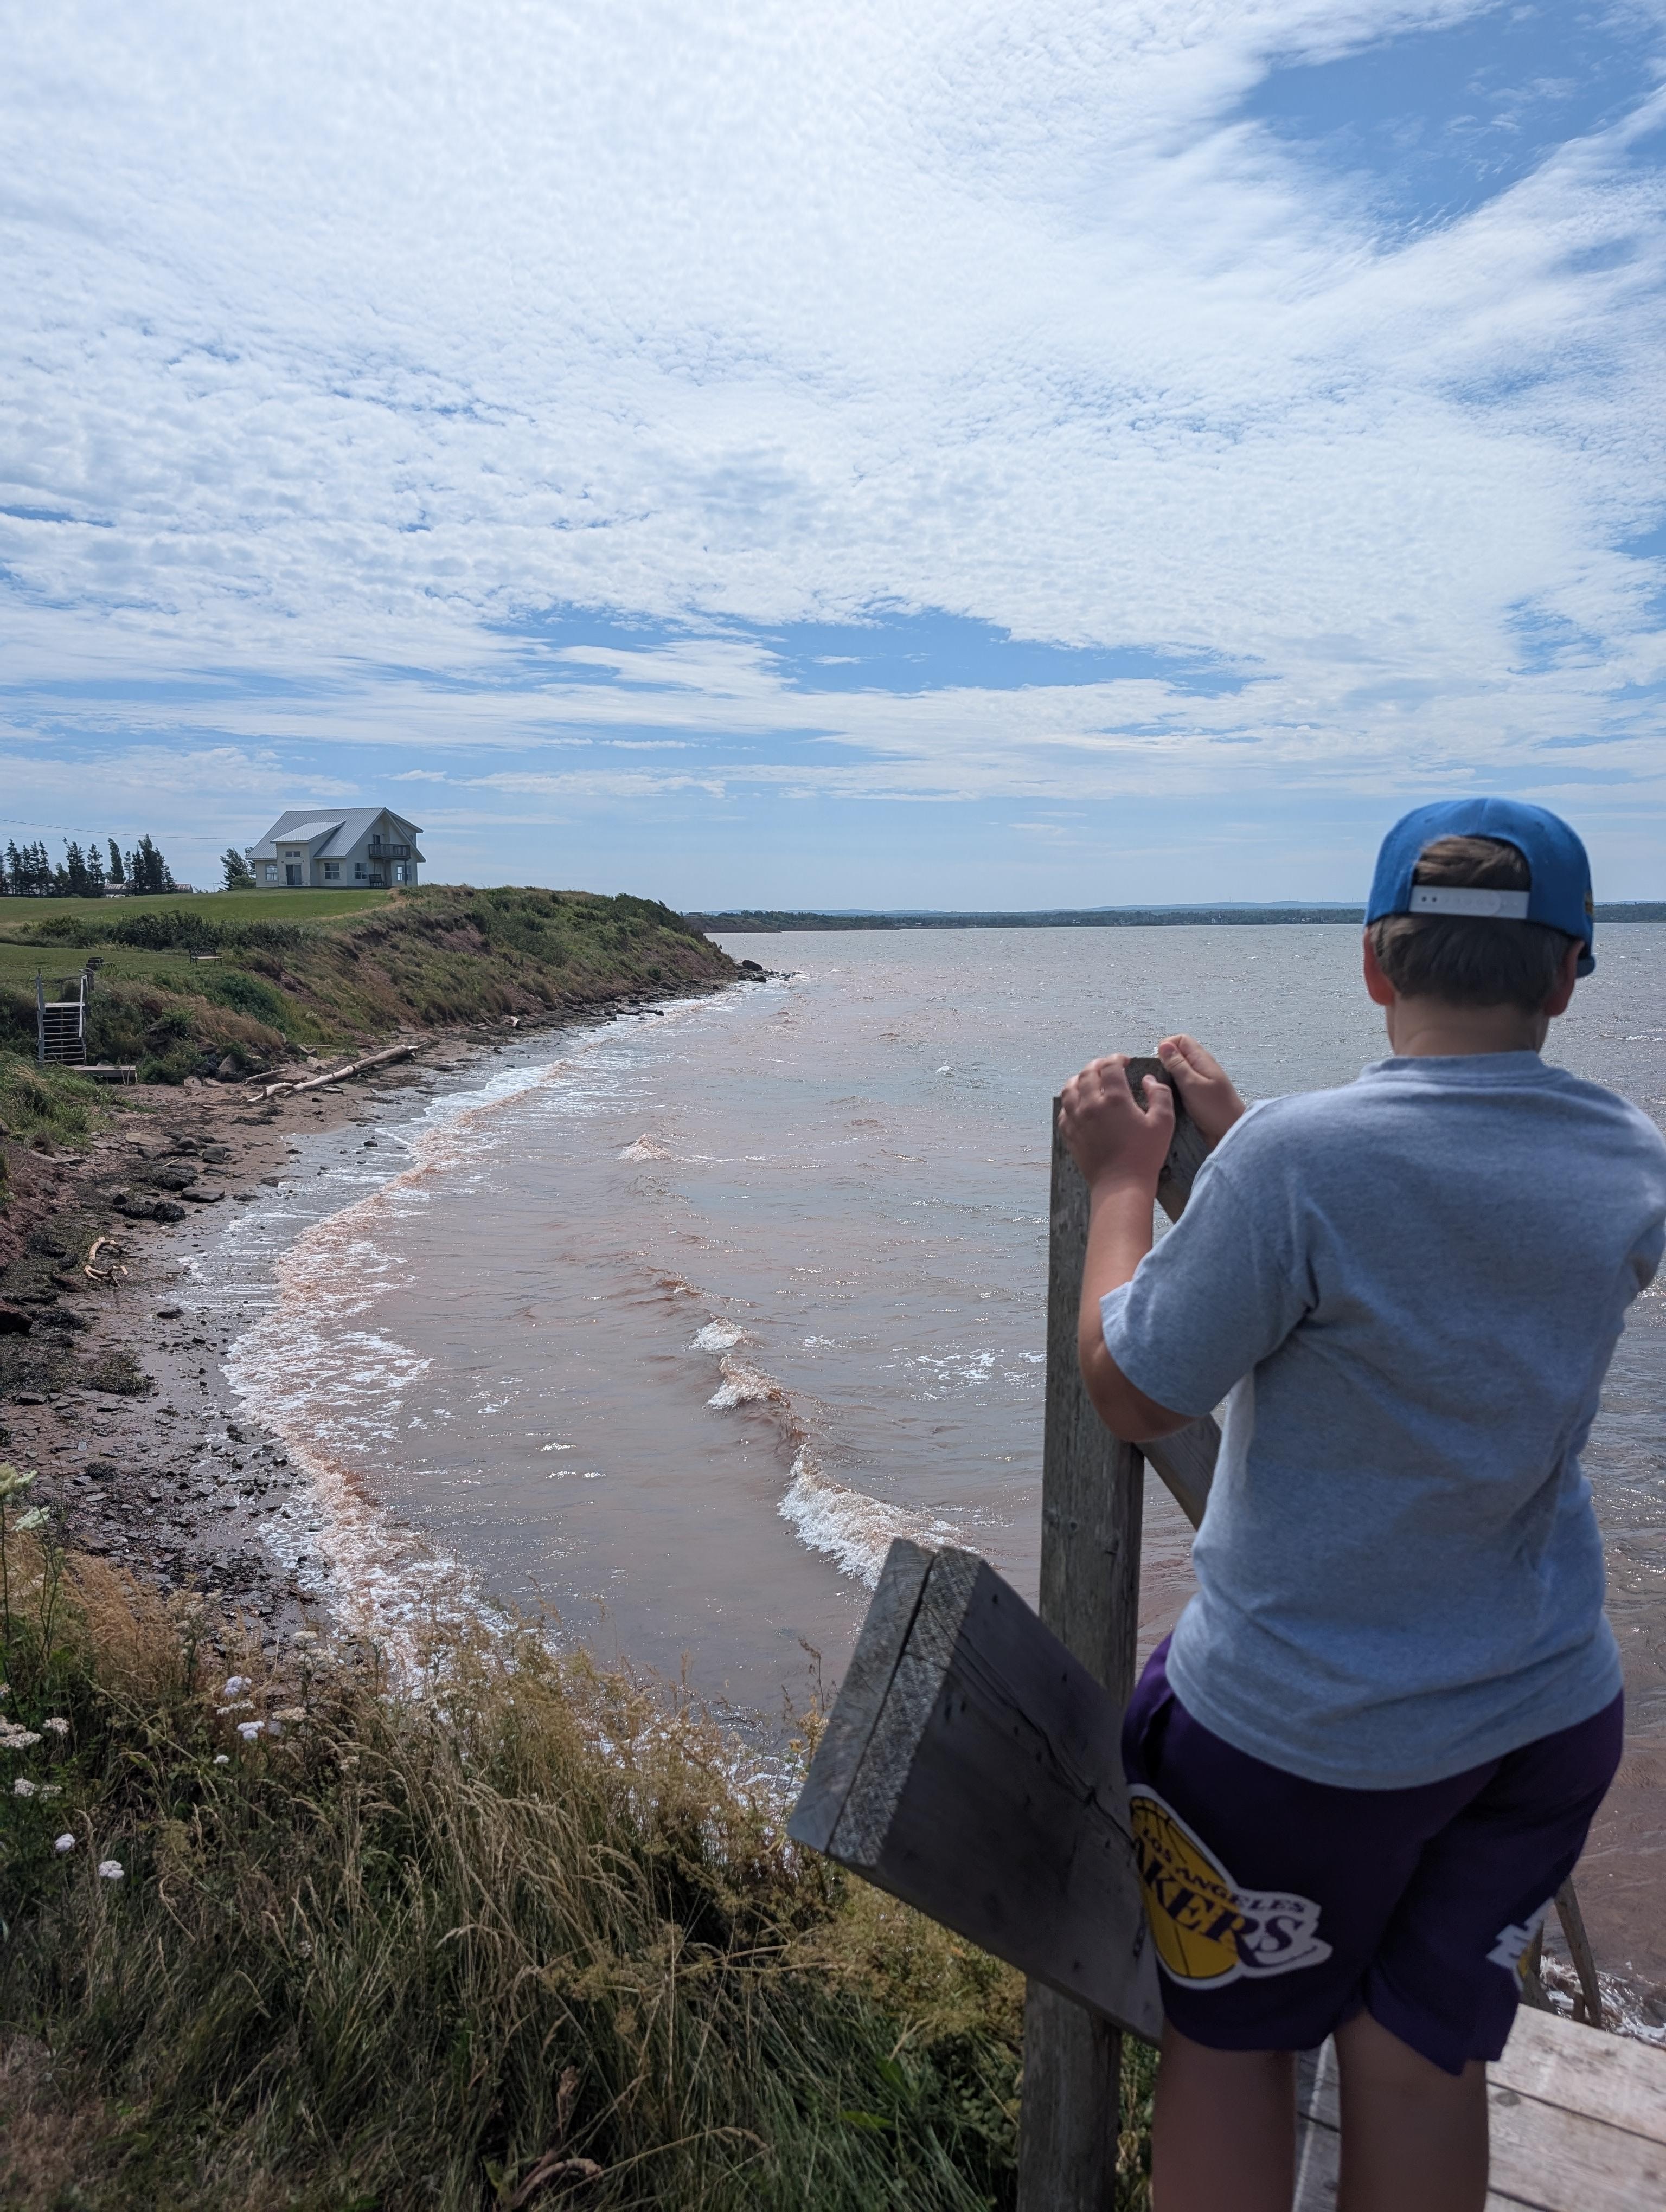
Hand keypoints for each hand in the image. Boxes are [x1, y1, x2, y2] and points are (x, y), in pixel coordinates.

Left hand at [1058, 1054, 1174, 1192]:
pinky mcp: (1069, 1133)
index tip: (1124, 1061)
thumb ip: (1160, 1095)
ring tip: (1089, 1079)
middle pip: (1087, 1073)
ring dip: (1079, 1079)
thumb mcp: (1164, 1122)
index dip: (1117, 1058)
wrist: (1120, 1185)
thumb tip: (1149, 1080)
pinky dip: (1070, 1100)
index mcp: (1115, 1099)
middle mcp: (1091, 1105)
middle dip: (1098, 1065)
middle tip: (1108, 1067)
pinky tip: (1079, 1103)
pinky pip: (1063, 1109)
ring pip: (1069, 1088)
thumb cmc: (1144, 1155)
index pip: (1110, 1066)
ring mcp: (1076, 1119)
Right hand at [1156, 1034, 1244, 1147]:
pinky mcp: (1196, 1095)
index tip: (1159, 1064)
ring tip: (1163, 1091)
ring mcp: (1199, 1081)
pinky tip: (1169, 1099)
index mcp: (1201, 1059)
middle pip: (1178, 1054)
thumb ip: (1177, 1064)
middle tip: (1160, 1080)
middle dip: (1165, 1063)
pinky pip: (1180, 1085)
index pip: (1180, 1040)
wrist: (1229, 1133)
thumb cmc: (1214, 1109)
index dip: (1167, 1047)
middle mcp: (1200, 1067)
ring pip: (1177, 1071)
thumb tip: (1163, 1045)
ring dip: (1168, 1078)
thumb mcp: (1192, 1084)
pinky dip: (1173, 1089)